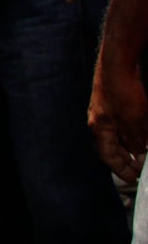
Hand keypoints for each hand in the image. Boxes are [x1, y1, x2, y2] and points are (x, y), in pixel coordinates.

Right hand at [92, 55, 147, 182]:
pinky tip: (144, 136)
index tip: (134, 179)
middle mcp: (101, 122)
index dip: (121, 170)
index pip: (108, 157)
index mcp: (100, 129)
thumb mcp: (133, 121)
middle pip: (112, 147)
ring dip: (132, 147)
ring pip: (119, 136)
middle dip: (127, 161)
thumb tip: (138, 152)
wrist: (118, 64)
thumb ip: (136, 140)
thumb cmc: (120, 90)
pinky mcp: (116, 103)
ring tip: (145, 156)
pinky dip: (134, 134)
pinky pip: (125, 125)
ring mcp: (108, 112)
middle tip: (141, 171)